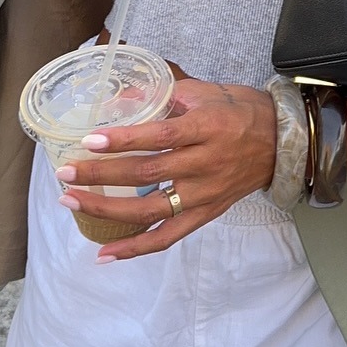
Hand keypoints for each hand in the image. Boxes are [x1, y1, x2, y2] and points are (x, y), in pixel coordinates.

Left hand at [55, 78, 275, 260]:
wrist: (281, 143)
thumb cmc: (240, 111)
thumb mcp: (205, 92)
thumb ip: (163, 95)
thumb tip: (117, 99)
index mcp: (206, 128)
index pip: (159, 136)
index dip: (123, 139)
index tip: (90, 140)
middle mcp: (205, 164)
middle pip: (147, 173)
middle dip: (102, 174)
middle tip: (65, 172)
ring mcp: (205, 194)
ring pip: (151, 210)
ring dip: (107, 210)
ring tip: (71, 202)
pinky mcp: (206, 214)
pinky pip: (168, 237)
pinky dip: (135, 249)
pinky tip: (105, 254)